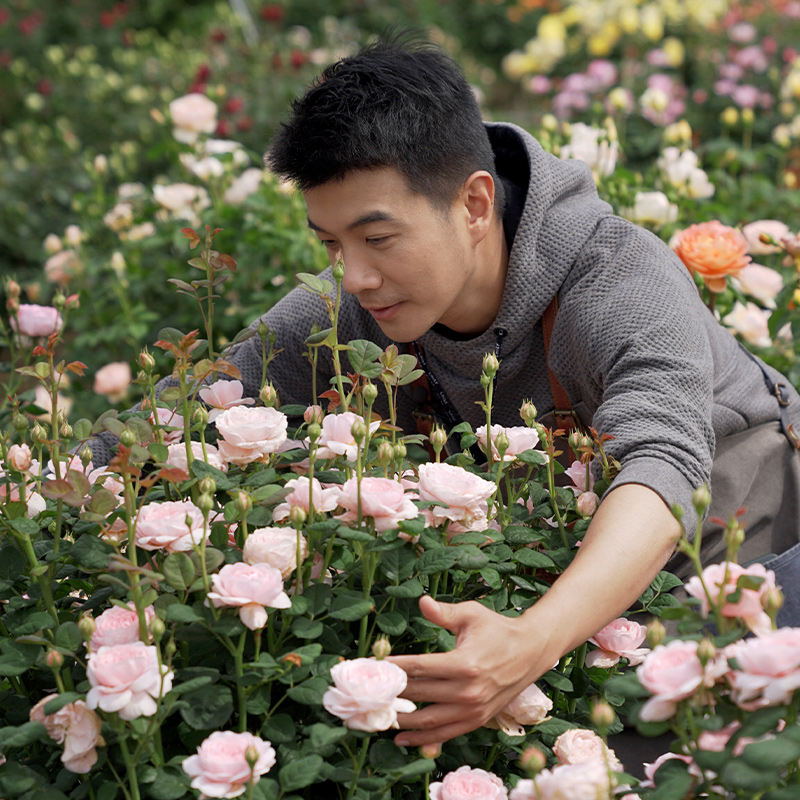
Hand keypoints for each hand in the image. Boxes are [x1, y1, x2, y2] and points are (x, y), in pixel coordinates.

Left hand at [388, 595, 553, 746]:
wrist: (531, 652)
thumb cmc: (498, 629)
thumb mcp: (472, 614)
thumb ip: (444, 612)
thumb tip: (422, 601)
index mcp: (464, 663)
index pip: (418, 668)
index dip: (393, 667)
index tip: (372, 666)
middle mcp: (468, 691)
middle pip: (419, 694)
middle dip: (391, 692)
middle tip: (368, 691)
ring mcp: (473, 709)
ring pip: (429, 720)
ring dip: (402, 720)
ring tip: (379, 715)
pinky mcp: (477, 720)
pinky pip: (445, 733)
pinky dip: (423, 738)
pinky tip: (403, 737)